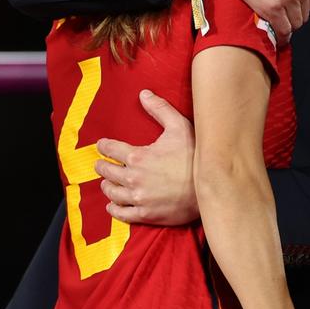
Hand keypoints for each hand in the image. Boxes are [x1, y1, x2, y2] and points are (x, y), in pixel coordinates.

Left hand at [94, 91, 197, 225]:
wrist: (209, 189)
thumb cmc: (195, 157)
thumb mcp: (180, 127)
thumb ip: (160, 109)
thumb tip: (143, 94)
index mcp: (138, 157)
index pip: (110, 149)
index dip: (104, 146)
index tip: (102, 145)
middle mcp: (134, 178)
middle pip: (107, 171)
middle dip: (102, 166)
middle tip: (101, 164)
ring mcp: (139, 198)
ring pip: (112, 192)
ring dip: (107, 185)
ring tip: (107, 182)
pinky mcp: (146, 215)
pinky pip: (121, 213)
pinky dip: (114, 209)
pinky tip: (112, 205)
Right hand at [176, 0, 309, 45]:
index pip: (309, 0)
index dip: (297, 7)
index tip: (288, 10)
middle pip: (303, 13)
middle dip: (292, 18)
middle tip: (280, 20)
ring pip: (294, 23)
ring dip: (286, 28)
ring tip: (276, 30)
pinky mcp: (274, 7)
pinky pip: (283, 30)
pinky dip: (281, 37)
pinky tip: (275, 39)